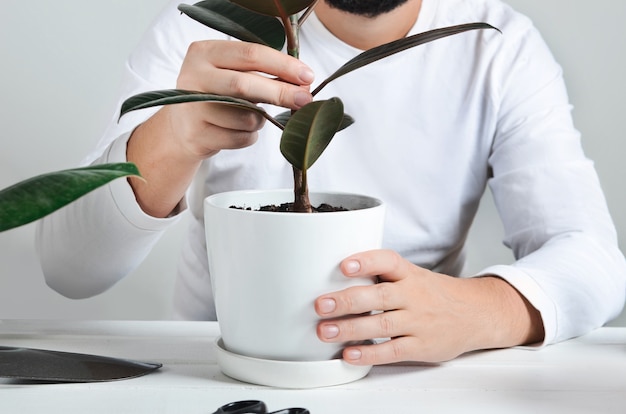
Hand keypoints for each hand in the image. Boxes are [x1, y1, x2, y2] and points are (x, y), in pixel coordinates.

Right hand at [127, 41, 314, 216]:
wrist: (182, 127)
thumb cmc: (217, 95)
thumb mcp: (233, 74)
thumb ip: (264, 74)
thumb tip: (304, 85)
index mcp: (204, 52)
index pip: (250, 54)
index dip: (283, 66)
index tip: (307, 76)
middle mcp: (193, 77)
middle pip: (245, 85)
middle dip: (281, 93)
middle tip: (305, 100)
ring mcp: (191, 108)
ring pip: (245, 117)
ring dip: (261, 120)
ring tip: (253, 117)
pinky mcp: (196, 136)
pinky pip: (240, 138)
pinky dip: (250, 136)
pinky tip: (239, 130)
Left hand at [314, 250, 543, 364]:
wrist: (476, 314)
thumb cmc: (435, 294)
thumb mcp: (413, 276)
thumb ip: (382, 276)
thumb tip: (339, 279)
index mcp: (410, 274)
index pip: (388, 261)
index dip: (366, 261)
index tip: (344, 265)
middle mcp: (414, 295)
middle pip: (379, 296)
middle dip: (347, 300)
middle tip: (321, 304)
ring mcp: (418, 322)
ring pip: (382, 325)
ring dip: (350, 328)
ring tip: (325, 331)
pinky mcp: (421, 346)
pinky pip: (392, 350)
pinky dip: (369, 353)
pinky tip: (350, 354)